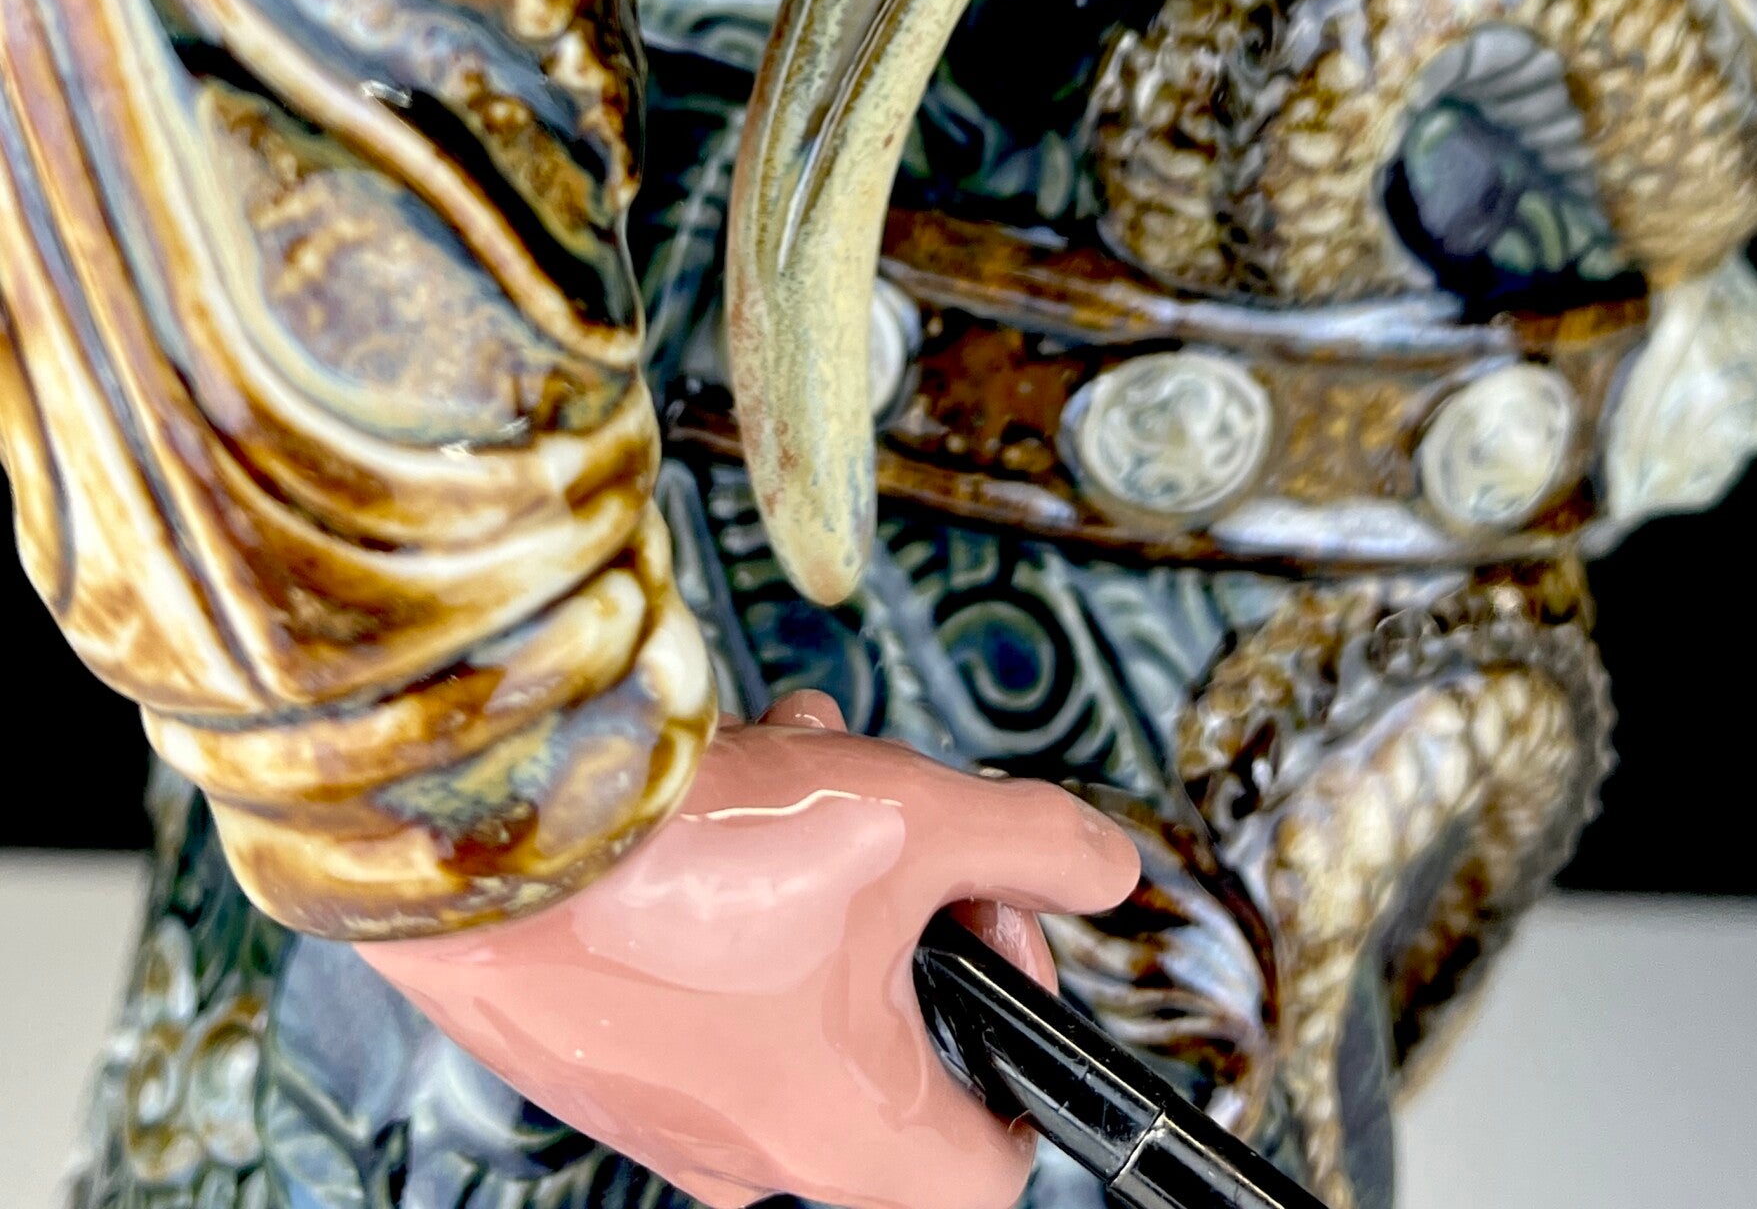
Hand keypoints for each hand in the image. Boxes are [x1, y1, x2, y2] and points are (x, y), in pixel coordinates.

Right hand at [360, 691, 1138, 1208]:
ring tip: (797, 755)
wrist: (483, 832)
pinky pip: (703, 973)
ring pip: (795, 984)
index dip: (1026, 1033)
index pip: (996, 1165)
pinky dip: (731, 876)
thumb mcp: (912, 816)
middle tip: (892, 817)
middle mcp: (751, 1154)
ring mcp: (663, 1107)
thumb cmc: (693, 853)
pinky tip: (718, 779)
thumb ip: (1031, 843)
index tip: (988, 923)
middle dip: (907, 903)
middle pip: (893, 1043)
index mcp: (848, 1138)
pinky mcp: (594, 1046)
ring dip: (821, 863)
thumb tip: (1110, 867)